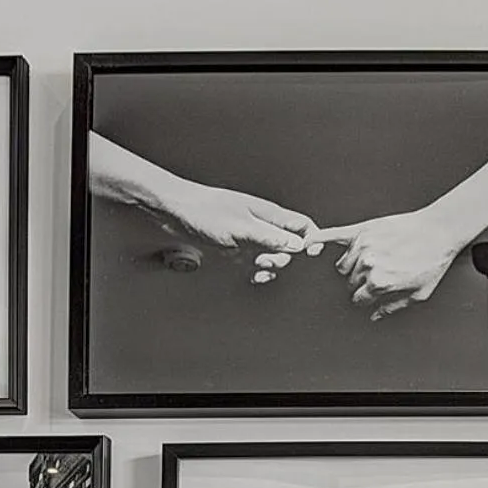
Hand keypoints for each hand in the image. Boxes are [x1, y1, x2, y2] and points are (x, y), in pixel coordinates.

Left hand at [156, 181, 314, 282]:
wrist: (175, 211)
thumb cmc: (204, 211)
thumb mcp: (241, 227)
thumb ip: (270, 237)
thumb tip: (298, 246)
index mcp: (268, 214)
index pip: (303, 225)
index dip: (313, 239)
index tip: (309, 254)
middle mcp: (263, 225)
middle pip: (292, 245)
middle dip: (286, 258)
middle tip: (267, 262)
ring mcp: (252, 236)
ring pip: (275, 255)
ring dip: (272, 266)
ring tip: (257, 267)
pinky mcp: (239, 247)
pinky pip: (258, 262)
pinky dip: (259, 271)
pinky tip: (252, 275)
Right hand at [305, 208, 467, 319]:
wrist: (438, 231)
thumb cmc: (432, 261)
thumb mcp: (418, 294)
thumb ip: (393, 307)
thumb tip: (375, 316)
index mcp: (379, 284)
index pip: (358, 298)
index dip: (365, 298)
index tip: (369, 296)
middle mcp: (367, 265)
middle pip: (350, 282)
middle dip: (359, 283)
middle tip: (375, 278)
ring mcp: (362, 246)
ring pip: (343, 265)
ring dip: (351, 268)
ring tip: (367, 264)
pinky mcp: (362, 229)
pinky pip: (334, 235)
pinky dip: (320, 239)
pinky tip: (310, 242)